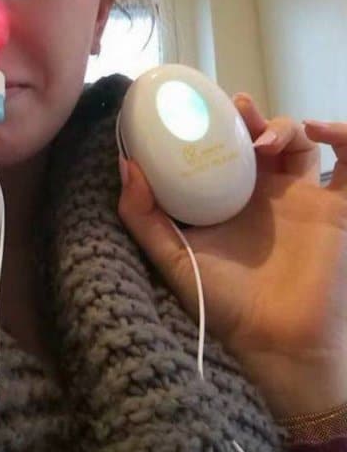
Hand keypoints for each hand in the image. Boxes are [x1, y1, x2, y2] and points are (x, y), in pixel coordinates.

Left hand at [117, 93, 346, 418]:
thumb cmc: (223, 304)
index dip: (213, 125)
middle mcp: (264, 194)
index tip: (197, 108)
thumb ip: (143, 217)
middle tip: (235, 109)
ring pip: (300, 142)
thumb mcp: (172, 257)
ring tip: (262, 137)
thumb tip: (125, 166)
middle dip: (249, 116)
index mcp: (227, 200)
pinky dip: (344, 135)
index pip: (221, 149)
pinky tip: (320, 130)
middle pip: (260, 137)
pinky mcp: (336, 210)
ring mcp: (302, 199)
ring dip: (285, 125)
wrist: (275, 343)